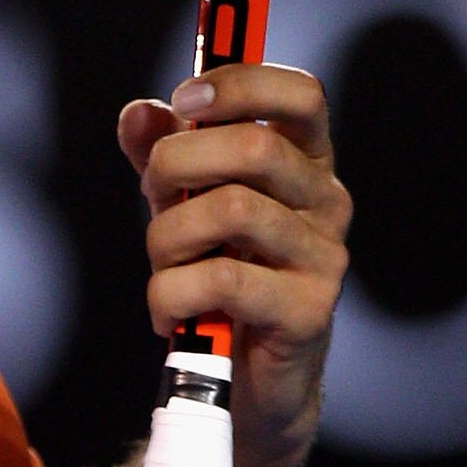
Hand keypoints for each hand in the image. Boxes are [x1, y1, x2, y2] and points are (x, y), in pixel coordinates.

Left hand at [119, 62, 350, 466]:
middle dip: (175, 164)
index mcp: (306, 165)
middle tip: (151, 195)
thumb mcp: (185, 209)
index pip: (303, 95)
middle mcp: (327, 204)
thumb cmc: (218, 282)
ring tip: (162, 266)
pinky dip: (171, 294)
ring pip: (230, 211)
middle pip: (255, 147)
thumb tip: (139, 112)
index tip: (182, 98)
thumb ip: (165, 157)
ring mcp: (324, 259)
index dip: (242, 83)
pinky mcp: (307, 312)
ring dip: (168, 237)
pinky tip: (168, 313)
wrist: (242, 384)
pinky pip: (222, 280)